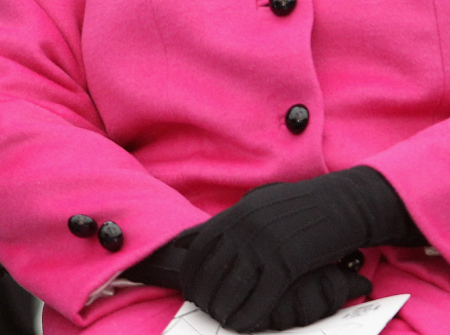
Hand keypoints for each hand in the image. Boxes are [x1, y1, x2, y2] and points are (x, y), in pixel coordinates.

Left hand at [180, 168, 412, 331]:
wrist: (338, 205)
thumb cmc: (298, 206)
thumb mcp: (259, 204)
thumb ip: (235, 220)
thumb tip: (208, 236)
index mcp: (237, 214)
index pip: (200, 246)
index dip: (190, 271)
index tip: (188, 288)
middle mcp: (245, 228)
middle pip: (212, 269)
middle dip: (203, 293)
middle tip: (202, 308)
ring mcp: (265, 246)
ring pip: (232, 285)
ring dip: (222, 307)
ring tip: (218, 319)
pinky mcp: (287, 264)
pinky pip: (261, 296)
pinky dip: (248, 315)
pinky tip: (241, 325)